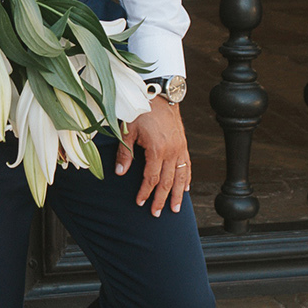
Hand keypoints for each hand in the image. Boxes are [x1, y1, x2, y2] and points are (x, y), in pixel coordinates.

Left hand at [116, 97, 191, 216]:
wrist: (159, 93)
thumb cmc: (141, 109)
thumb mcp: (128, 130)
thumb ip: (125, 153)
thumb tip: (120, 173)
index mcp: (157, 149)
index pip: (151, 178)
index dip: (146, 192)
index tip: (140, 202)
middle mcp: (172, 150)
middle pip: (167, 181)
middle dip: (161, 199)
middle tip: (156, 214)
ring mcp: (180, 147)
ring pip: (180, 176)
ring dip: (177, 194)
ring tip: (175, 209)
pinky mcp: (183, 143)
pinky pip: (187, 165)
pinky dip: (187, 178)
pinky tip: (185, 189)